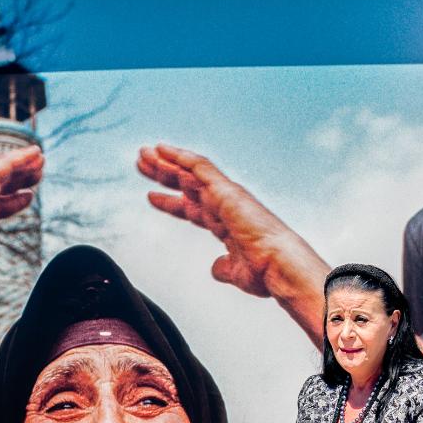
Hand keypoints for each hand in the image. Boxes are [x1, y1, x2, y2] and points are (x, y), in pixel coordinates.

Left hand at [138, 145, 328, 343]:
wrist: (279, 266)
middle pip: (187, 186)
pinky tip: (164, 150)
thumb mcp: (236, 272)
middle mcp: (226, 205)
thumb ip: (224, 268)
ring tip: (144, 154)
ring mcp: (226, 196)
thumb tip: (216, 268)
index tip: (152, 197)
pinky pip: (200, 167)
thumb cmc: (266, 271)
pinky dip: (181, 157)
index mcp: (227, 223)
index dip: (171, 202)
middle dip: (164, 175)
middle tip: (142, 165)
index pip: (192, 208)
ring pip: (189, 172)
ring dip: (165, 163)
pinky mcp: (226, 190)